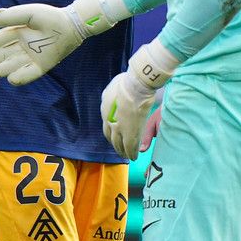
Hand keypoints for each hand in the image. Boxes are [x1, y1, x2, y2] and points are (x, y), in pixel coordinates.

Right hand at [0, 0, 123, 85]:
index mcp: (16, 32)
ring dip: (2, 69)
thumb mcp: (29, 13)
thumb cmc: (50, 17)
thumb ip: (10, 15)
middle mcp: (21, 46)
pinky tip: (11, 77)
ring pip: (10, 66)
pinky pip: (27, 76)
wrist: (71, 26)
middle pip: (0, 56)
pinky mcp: (41, 66)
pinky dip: (18, 78)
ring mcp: (31, 57)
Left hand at [101, 40, 179, 158]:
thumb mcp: (112, 88)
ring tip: (127, 156)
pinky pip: (130, 146)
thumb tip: (112, 97)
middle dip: (116, 145)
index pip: (106, 127)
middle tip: (120, 151)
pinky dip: (132, 152)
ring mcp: (120, 128)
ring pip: (120, 144)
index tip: (114, 138)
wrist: (136, 86)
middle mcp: (110, 121)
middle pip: (112, 138)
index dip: (111, 134)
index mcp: (105, 111)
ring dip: (123, 151)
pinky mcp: (131, 133)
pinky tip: (135, 157)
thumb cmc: (127, 83)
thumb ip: (111, 97)